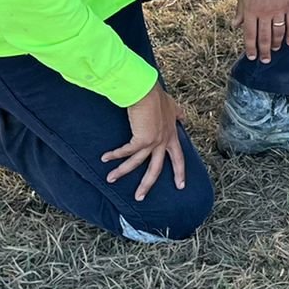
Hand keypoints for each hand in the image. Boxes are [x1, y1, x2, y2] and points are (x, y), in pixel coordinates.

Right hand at [101, 80, 185, 202]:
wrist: (146, 91)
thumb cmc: (157, 96)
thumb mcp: (172, 106)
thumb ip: (177, 114)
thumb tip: (182, 115)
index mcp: (171, 135)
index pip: (178, 158)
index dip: (179, 172)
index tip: (181, 185)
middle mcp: (163, 141)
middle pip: (156, 168)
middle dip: (147, 184)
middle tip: (139, 197)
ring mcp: (153, 141)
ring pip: (137, 163)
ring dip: (122, 171)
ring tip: (111, 179)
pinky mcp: (141, 139)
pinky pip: (126, 151)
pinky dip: (115, 155)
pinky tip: (105, 158)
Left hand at [237, 0, 288, 61]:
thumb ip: (240, 9)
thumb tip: (236, 25)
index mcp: (250, 9)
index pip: (249, 34)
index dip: (250, 47)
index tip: (252, 56)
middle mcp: (264, 12)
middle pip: (264, 37)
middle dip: (264, 51)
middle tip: (266, 60)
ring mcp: (278, 9)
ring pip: (278, 32)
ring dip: (277, 44)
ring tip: (277, 50)